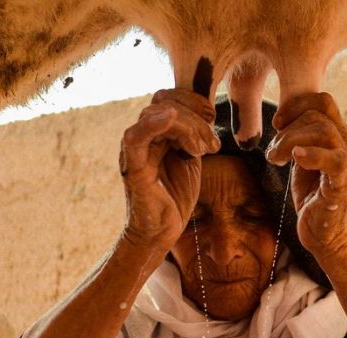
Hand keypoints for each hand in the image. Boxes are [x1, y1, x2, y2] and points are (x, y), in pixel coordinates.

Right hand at [120, 89, 220, 249]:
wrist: (162, 231)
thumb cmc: (175, 196)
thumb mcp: (190, 158)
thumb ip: (192, 135)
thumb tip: (207, 113)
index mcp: (153, 133)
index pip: (169, 98)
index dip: (193, 101)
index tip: (212, 117)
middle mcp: (141, 137)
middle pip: (166, 103)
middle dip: (196, 118)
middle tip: (213, 145)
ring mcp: (135, 150)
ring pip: (157, 115)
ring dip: (188, 128)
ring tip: (204, 151)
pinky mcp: (133, 167)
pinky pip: (135, 138)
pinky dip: (152, 123)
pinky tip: (169, 118)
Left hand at [266, 92, 346, 258]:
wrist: (327, 235)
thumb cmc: (313, 197)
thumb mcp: (303, 160)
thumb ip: (300, 138)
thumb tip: (282, 119)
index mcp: (340, 136)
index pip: (323, 101)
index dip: (297, 105)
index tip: (278, 124)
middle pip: (318, 114)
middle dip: (287, 129)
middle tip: (274, 153)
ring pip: (322, 130)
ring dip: (290, 141)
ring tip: (276, 160)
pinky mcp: (343, 182)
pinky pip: (335, 159)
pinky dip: (312, 154)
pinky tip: (295, 159)